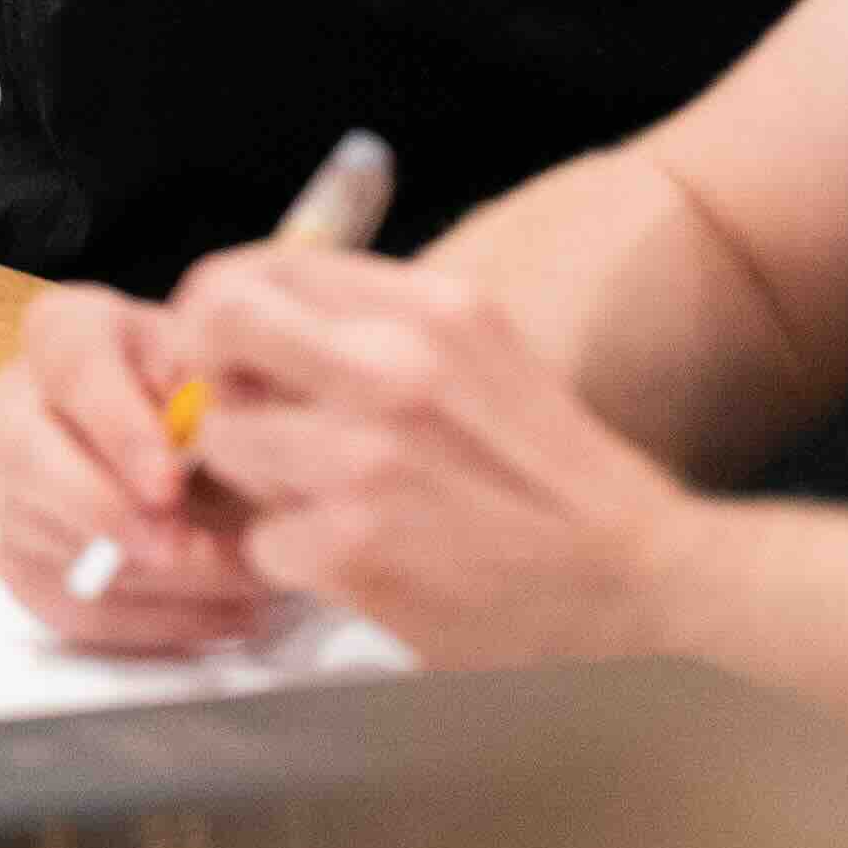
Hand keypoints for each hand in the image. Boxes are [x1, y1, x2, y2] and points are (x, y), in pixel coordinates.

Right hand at [0, 284, 284, 653]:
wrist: (200, 440)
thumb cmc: (211, 391)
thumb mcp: (221, 364)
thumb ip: (213, 384)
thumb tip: (207, 417)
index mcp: (65, 333)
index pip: (75, 373)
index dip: (118, 433)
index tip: (168, 483)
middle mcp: (19, 404)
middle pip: (34, 462)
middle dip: (110, 514)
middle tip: (180, 548)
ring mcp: (12, 489)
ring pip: (57, 544)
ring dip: (153, 578)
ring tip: (244, 580)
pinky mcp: (26, 562)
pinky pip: (76, 608)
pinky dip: (154, 622)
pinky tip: (225, 613)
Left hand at [166, 247, 702, 667]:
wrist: (639, 581)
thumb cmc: (557, 482)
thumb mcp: (486, 360)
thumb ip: (382, 332)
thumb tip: (267, 331)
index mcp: (435, 307)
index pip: (267, 266)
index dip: (226, 310)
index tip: (229, 353)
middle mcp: (396, 364)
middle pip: (218, 324)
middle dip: (208, 375)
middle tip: (232, 420)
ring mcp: (367, 457)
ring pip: (222, 441)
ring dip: (253, 482)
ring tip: (318, 505)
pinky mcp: (350, 546)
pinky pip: (258, 540)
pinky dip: (291, 560)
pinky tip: (350, 563)